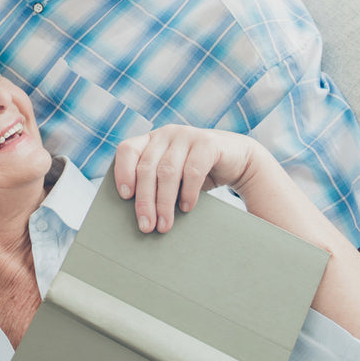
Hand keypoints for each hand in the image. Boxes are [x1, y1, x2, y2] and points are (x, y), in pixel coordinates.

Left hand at [113, 125, 256, 232]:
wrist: (237, 160)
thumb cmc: (196, 173)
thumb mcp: (172, 176)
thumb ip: (154, 184)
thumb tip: (138, 217)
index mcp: (151, 139)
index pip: (127, 150)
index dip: (123, 171)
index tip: (124, 196)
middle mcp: (166, 134)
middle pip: (147, 168)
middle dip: (145, 200)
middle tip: (146, 226)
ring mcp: (187, 135)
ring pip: (167, 171)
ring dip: (164, 202)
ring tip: (164, 225)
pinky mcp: (208, 143)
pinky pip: (192, 170)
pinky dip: (188, 193)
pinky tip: (186, 208)